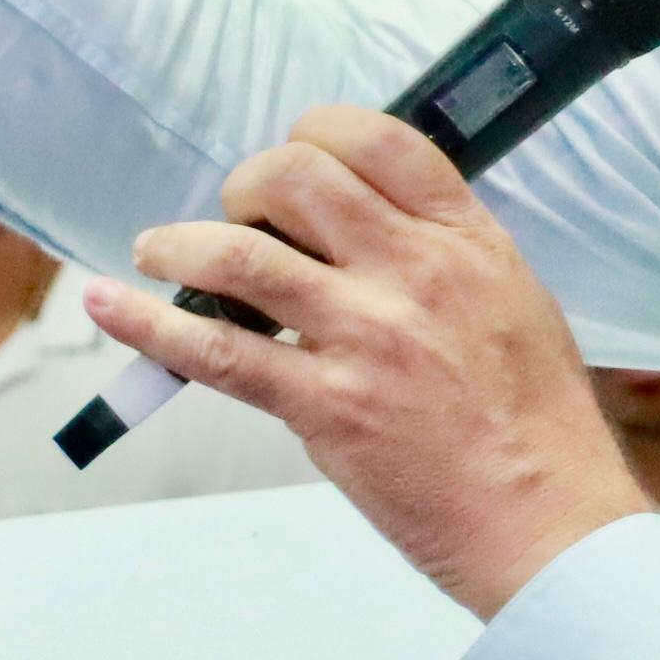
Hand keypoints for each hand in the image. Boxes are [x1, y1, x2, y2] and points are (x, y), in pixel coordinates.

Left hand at [85, 107, 647, 618]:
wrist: (549, 525)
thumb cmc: (539, 426)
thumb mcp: (514, 301)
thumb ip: (442, 254)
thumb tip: (362, 225)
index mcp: (466, 241)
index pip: (376, 139)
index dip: (314, 133)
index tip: (292, 162)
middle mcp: (413, 273)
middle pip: (294, 178)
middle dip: (246, 186)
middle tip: (236, 219)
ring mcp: (364, 338)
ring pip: (240, 256)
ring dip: (179, 245)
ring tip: (155, 252)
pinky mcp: (325, 408)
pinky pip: (217, 353)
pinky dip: (149, 325)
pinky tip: (110, 305)